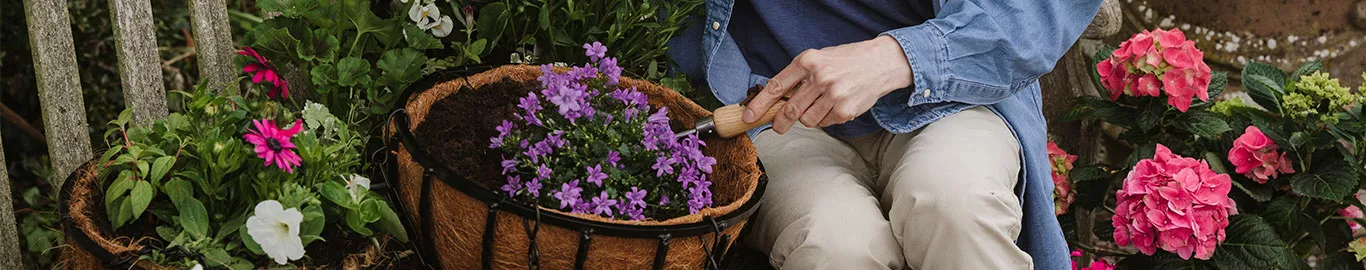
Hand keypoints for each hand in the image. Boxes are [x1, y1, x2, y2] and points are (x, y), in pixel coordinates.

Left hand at [744, 36, 912, 133]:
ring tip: (819, 105)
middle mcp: (820, 77)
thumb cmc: (845, 61)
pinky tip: (834, 106)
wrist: (880, 63)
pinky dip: (824, 119)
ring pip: (806, 120)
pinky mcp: (845, 110)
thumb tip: (774, 101)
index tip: (749, 116)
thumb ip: (798, 77)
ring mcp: (833, 95)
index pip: (776, 87)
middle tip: (777, 126)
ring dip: (807, 118)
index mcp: (808, 61)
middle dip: (779, 122)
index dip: (759, 104)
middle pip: (789, 110)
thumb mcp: (818, 59)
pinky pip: (824, 124)